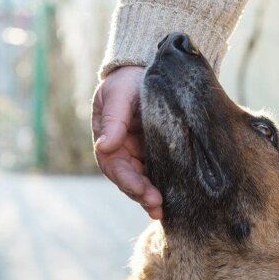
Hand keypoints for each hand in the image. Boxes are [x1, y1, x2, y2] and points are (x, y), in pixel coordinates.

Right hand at [92, 66, 162, 218]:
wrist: (147, 69)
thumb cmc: (128, 80)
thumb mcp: (119, 95)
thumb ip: (114, 120)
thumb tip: (104, 147)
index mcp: (108, 139)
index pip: (114, 166)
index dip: (128, 181)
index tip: (142, 191)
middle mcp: (122, 151)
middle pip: (128, 179)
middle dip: (141, 194)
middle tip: (156, 206)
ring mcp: (140, 153)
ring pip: (143, 180)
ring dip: (150, 197)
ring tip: (163, 210)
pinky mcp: (157, 153)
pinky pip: (159, 173)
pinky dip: (163, 187)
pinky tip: (174, 200)